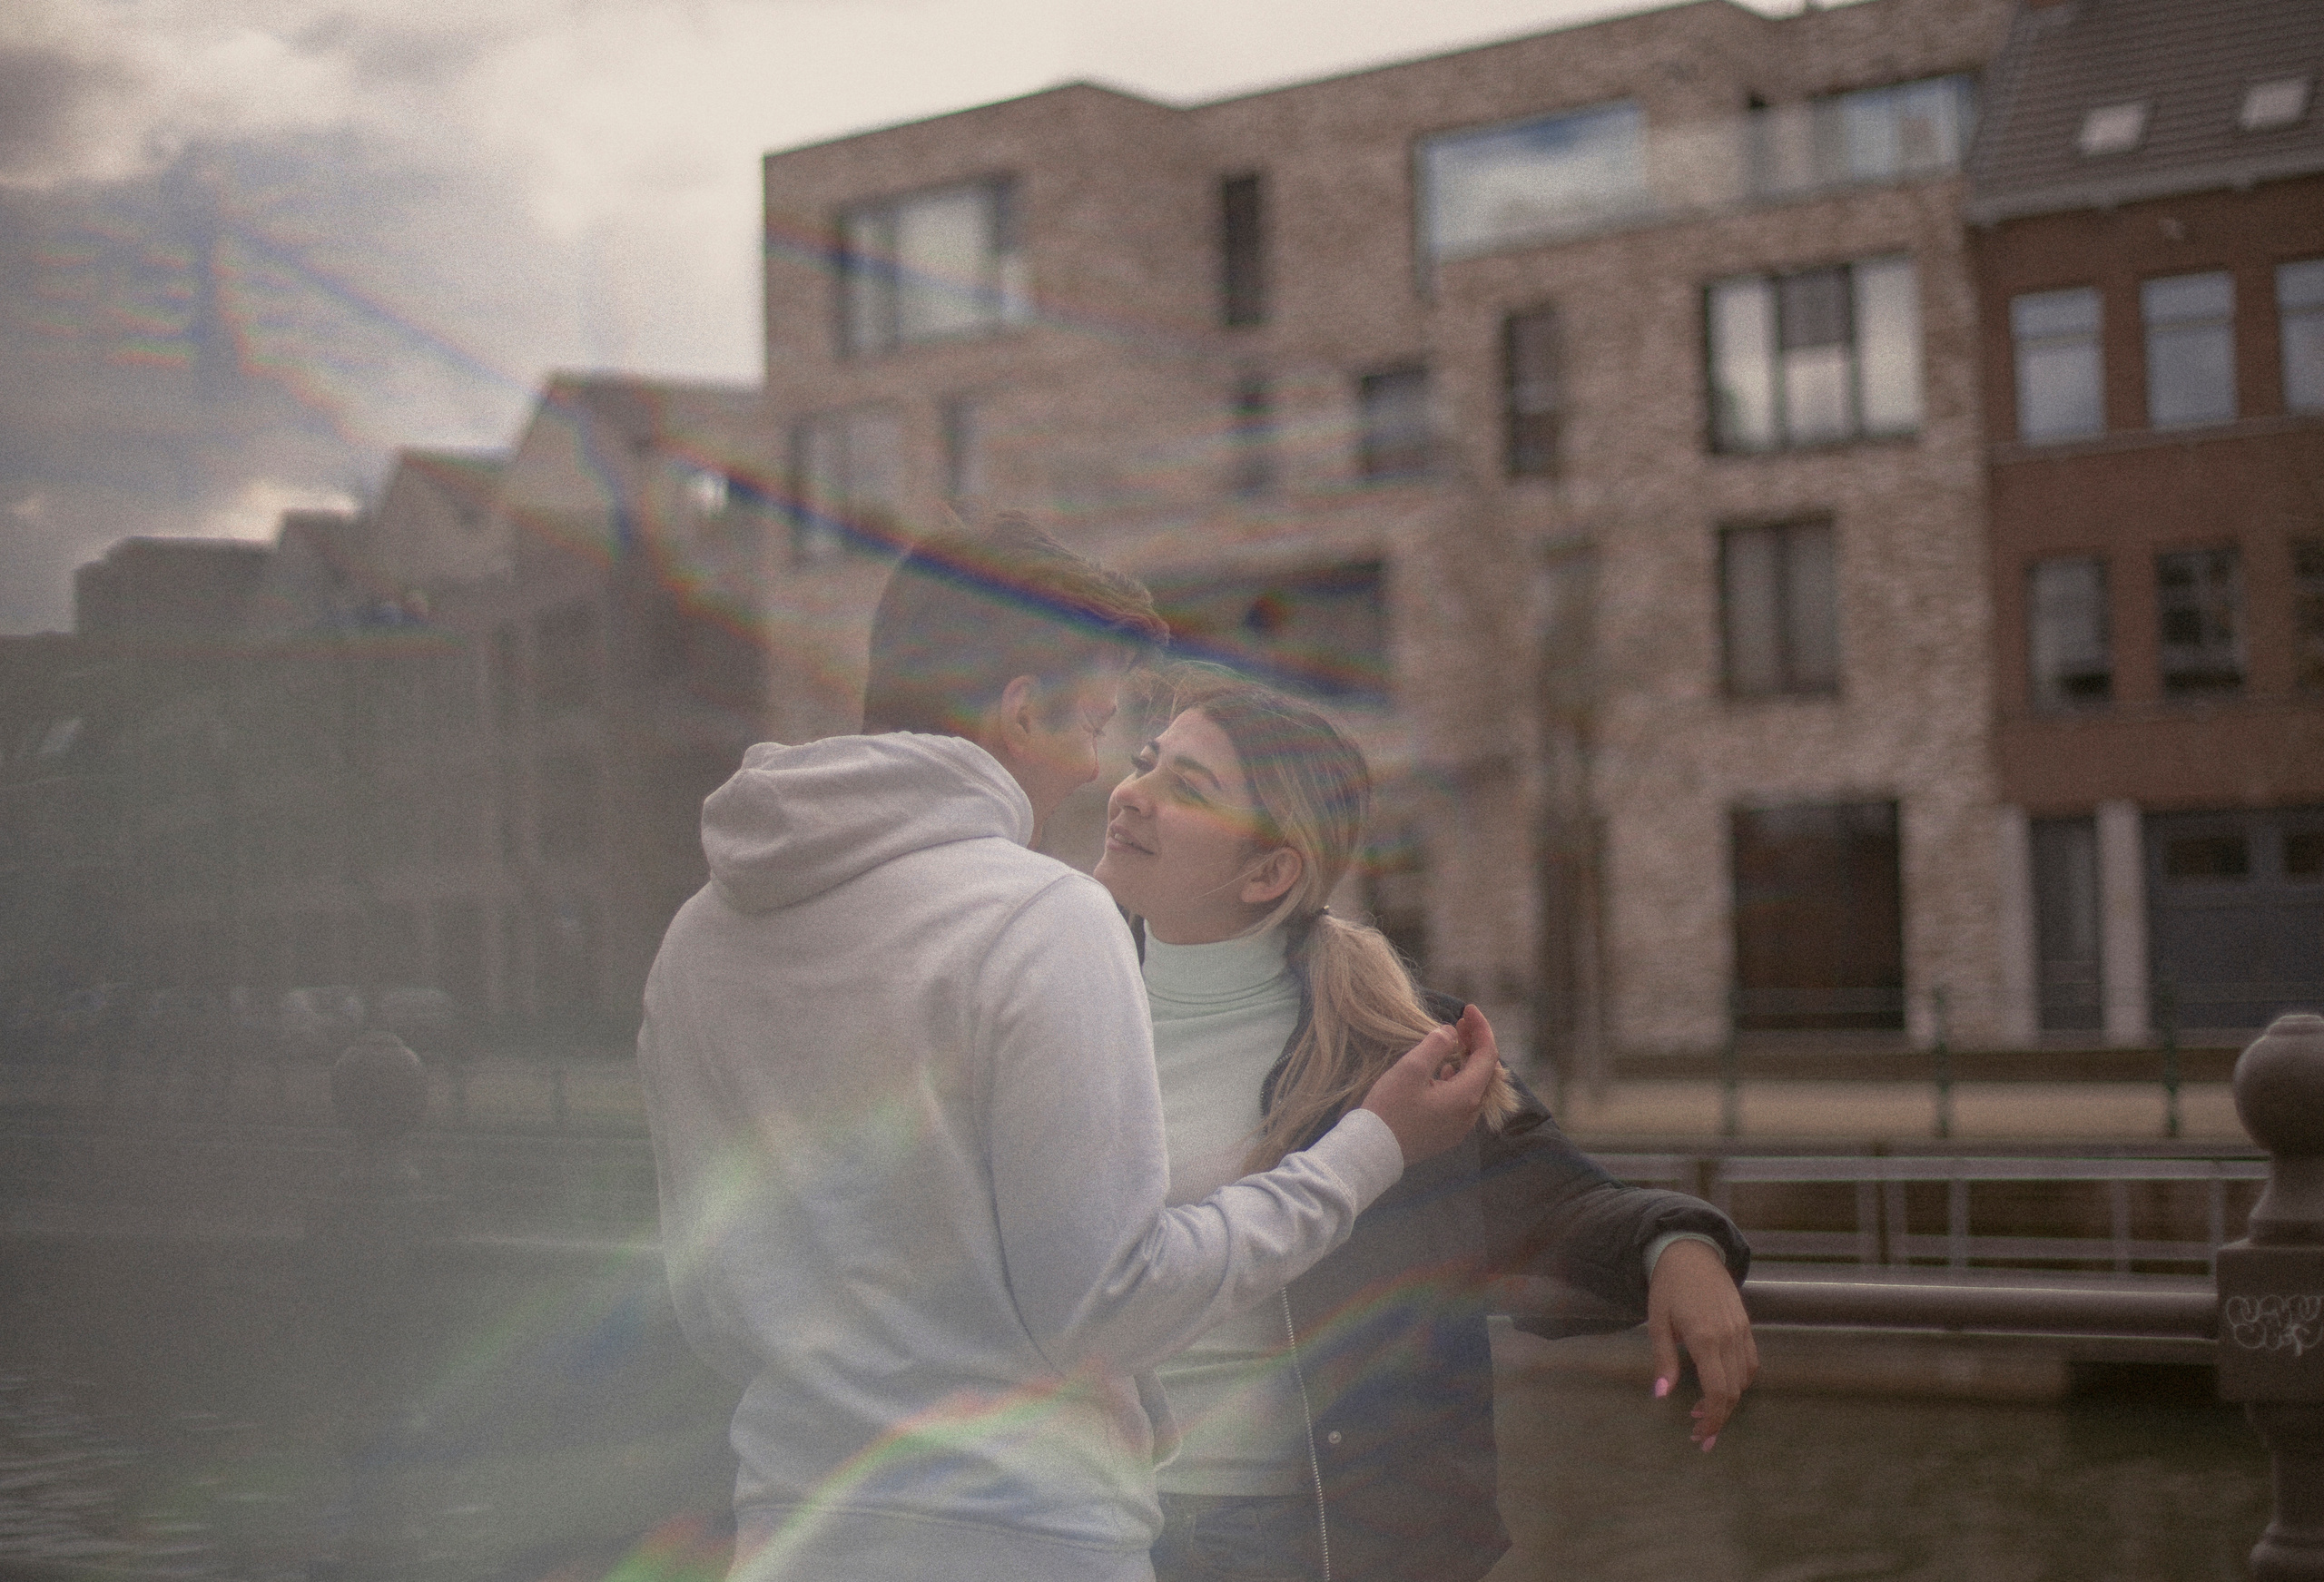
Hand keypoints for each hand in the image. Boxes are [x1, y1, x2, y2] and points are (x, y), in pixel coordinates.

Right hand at [1359, 1005, 1498, 1165]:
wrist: (1372, 1151)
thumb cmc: (1390, 1108)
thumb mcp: (1411, 1069)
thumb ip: (1436, 1045)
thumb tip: (1450, 1033)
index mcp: (1466, 1097)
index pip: (1488, 1056)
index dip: (1481, 1029)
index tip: (1468, 1009)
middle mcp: (1469, 1114)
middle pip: (1484, 1072)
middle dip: (1475, 1044)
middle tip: (1460, 1022)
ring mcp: (1459, 1127)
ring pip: (1473, 1087)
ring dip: (1467, 1062)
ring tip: (1453, 1042)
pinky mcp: (1446, 1134)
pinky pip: (1462, 1102)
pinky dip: (1458, 1081)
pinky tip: (1445, 1072)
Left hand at [1647, 1238, 1757, 1449]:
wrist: (1691, 1252)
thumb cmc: (1668, 1287)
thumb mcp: (1657, 1322)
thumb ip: (1663, 1360)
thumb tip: (1661, 1395)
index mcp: (1704, 1337)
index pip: (1717, 1391)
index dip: (1712, 1418)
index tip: (1700, 1436)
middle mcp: (1728, 1337)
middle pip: (1733, 1391)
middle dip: (1719, 1419)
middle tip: (1699, 1435)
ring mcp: (1741, 1331)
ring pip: (1744, 1379)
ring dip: (1728, 1401)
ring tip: (1703, 1411)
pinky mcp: (1746, 1326)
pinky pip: (1750, 1362)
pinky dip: (1739, 1381)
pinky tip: (1721, 1386)